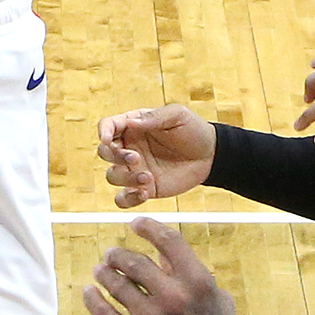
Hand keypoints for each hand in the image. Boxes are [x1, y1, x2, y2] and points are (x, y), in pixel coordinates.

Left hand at [81, 219, 245, 314]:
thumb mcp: (218, 302)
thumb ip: (194, 274)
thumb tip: (162, 251)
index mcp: (198, 283)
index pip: (167, 240)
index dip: (147, 227)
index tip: (134, 225)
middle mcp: (172, 297)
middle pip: (134, 260)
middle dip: (118, 253)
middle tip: (111, 254)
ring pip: (114, 283)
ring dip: (103, 272)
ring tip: (100, 270)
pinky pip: (101, 311)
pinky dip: (92, 298)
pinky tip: (89, 292)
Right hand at [94, 105, 215, 206]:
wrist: (211, 156)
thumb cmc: (193, 130)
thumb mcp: (177, 115)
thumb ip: (154, 117)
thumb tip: (131, 122)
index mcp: (133, 126)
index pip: (108, 126)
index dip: (103, 132)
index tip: (107, 139)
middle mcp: (130, 147)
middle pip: (105, 153)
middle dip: (115, 156)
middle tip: (135, 158)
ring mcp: (135, 170)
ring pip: (112, 176)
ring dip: (125, 178)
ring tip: (147, 178)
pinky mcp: (144, 189)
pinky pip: (123, 199)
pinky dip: (128, 199)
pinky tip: (143, 194)